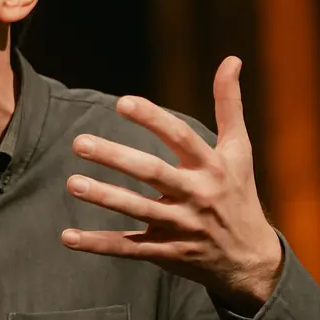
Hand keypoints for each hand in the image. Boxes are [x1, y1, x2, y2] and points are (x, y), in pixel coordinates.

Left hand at [61, 57, 281, 314]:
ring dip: (104, 197)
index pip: (180, 137)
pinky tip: (68, 237)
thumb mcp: (240, 151)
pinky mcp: (166, 252)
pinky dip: (98, 244)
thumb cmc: (238, 194)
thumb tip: (231, 59)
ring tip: (72, 183)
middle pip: (152, 173)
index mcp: (211, 166)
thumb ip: (229, 105)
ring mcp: (180, 226)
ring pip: (137, 209)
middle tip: (79, 142)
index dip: (152, 119)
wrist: (251, 260)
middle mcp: (196, 195)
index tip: (122, 102)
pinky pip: (128, 248)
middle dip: (116, 157)